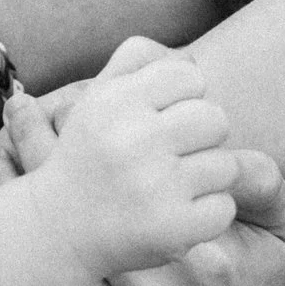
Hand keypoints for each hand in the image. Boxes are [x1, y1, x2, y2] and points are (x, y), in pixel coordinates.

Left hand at [0, 59, 284, 285]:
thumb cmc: (273, 285)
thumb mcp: (281, 228)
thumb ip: (257, 179)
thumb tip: (224, 143)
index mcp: (200, 263)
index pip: (118, 195)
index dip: (73, 151)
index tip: (43, 112)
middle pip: (73, 237)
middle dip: (32, 180)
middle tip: (0, 136)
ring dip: (10, 232)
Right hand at [31, 39, 237, 278]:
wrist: (59, 229)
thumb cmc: (90, 155)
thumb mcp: (97, 98)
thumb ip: (135, 60)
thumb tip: (192, 57)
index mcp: (117, 101)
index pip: (190, 76)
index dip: (184, 98)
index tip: (163, 120)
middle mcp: (135, 140)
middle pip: (215, 119)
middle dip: (201, 136)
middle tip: (174, 155)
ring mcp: (155, 187)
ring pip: (225, 165)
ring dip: (207, 178)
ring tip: (174, 186)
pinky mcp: (173, 228)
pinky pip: (223, 207)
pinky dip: (207, 213)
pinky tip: (177, 213)